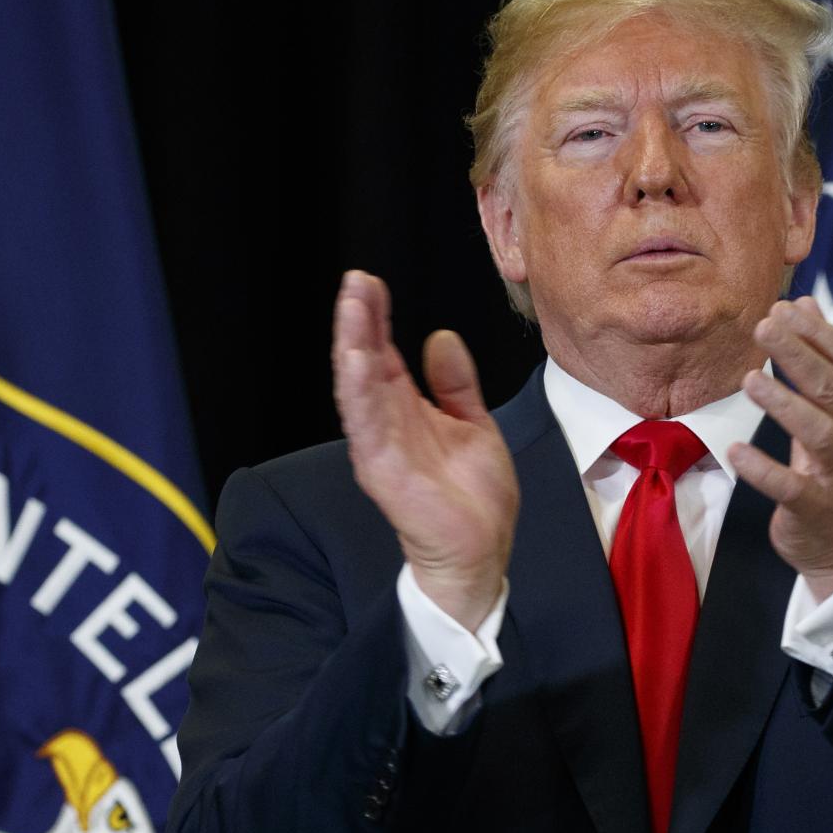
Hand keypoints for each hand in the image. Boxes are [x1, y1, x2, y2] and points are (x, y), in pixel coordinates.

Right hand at [332, 270, 517, 631]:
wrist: (481, 551)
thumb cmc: (474, 497)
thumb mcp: (473, 423)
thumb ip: (455, 384)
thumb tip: (440, 337)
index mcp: (405, 410)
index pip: (384, 355)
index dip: (375, 319)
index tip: (370, 283)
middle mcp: (386, 424)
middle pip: (365, 363)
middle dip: (357, 322)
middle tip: (354, 281)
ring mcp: (380, 447)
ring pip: (358, 388)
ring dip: (351, 346)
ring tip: (350, 307)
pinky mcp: (383, 470)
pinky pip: (366, 425)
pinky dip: (358, 391)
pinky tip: (356, 360)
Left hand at [728, 295, 832, 599]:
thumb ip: (822, 357)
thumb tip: (805, 302)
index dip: (818, 332)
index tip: (784, 307)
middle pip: (830, 387)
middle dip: (798, 354)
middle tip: (762, 326)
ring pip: (818, 431)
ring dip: (783, 403)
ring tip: (748, 379)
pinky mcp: (814, 507)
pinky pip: (789, 486)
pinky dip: (763, 469)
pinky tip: (736, 450)